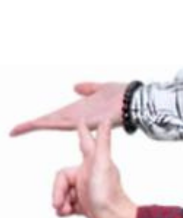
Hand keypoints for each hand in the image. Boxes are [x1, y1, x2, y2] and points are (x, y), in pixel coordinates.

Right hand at [10, 81, 126, 136]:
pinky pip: (66, 121)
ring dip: (36, 125)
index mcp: (79, 112)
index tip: (27, 123)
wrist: (135, 101)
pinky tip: (39, 122)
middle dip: (31, 126)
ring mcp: (81, 120)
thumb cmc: (121, 96)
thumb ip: (88, 88)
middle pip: (49, 122)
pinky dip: (51, 122)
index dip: (41, 120)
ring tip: (17, 129)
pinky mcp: (87, 120)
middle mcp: (78, 118)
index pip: (55, 117)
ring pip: (53, 123)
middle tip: (13, 131)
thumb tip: (75, 87)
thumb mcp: (100, 88)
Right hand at [53, 122, 138, 217]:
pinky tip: (67, 214)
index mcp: (93, 163)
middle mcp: (90, 175)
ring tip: (65, 210)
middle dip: (58, 190)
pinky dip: (63, 210)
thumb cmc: (109, 194)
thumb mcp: (103, 165)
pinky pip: (67, 204)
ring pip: (63, 192)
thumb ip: (103, 142)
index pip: (85, 143)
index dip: (82, 133)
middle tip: (58, 203)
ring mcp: (87, 191)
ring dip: (60, 201)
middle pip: (63, 178)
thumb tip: (105, 119)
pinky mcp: (86, 206)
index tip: (80, 120)